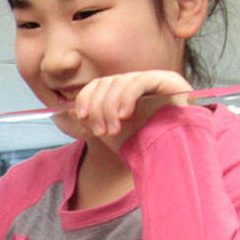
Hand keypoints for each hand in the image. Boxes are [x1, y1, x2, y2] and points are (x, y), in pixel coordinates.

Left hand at [65, 70, 192, 148]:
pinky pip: (141, 81)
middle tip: (101, 131)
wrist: (169, 160)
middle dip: (99, 108)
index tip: (82, 117)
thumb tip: (69, 109)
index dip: (86, 97)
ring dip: (110, 108)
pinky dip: (127, 97)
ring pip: (121, 82)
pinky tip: (125, 116)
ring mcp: (155, 80)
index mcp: (124, 92)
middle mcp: (139, 82)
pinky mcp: (170, 81)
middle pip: (107, 82)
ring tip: (113, 130)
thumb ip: (93, 120)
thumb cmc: (142, 147)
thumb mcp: (110, 133)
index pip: (99, 84)